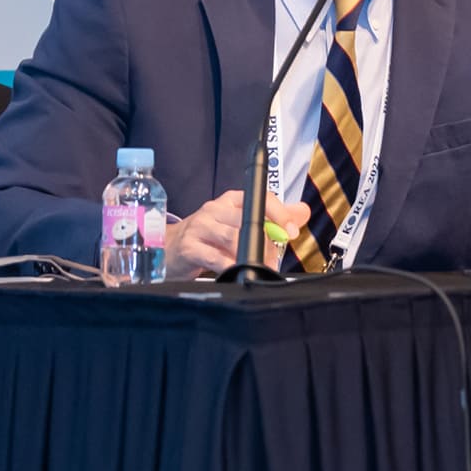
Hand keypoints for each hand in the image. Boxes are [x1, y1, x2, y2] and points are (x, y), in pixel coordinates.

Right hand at [167, 189, 310, 278]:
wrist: (168, 248)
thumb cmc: (208, 236)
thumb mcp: (239, 222)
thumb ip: (273, 218)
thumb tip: (301, 212)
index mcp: (230, 201)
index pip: (259, 198)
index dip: (279, 213)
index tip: (291, 231)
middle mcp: (215, 209)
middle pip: (247, 219)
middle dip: (267, 242)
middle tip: (275, 259)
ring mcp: (200, 227)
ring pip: (232, 237)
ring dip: (251, 256)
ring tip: (260, 268)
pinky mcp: (189, 247)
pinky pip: (214, 257)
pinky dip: (230, 266)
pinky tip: (237, 272)